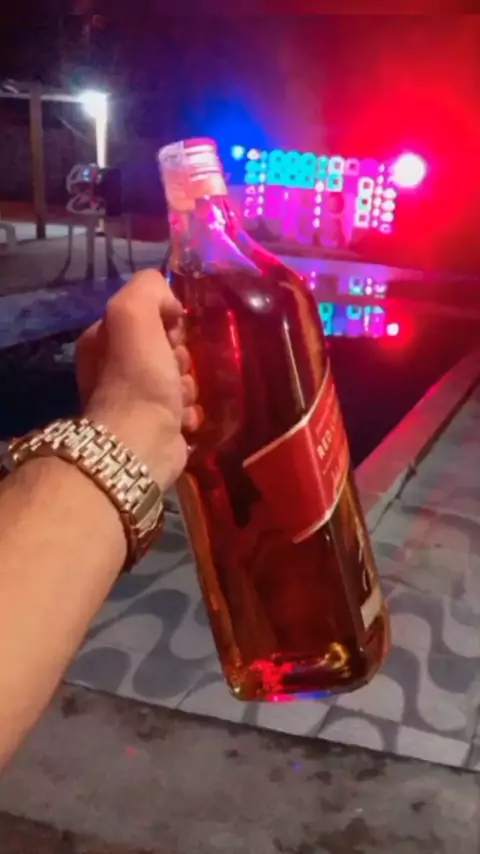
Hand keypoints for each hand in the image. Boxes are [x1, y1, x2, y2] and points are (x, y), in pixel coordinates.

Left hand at [75, 269, 198, 490]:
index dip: (167, 322)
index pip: (145, 317)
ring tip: (180, 398)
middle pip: (166, 349)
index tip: (174, 335)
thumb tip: (171, 306)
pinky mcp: (155, 428)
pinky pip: (184, 410)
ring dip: (188, 387)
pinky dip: (189, 413)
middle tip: (177, 369)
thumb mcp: (133, 313)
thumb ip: (148, 289)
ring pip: (179, 380)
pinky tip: (184, 418)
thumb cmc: (137, 377)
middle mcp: (113, 370)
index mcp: (102, 341)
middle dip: (181, 358)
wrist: (140, 442)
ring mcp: (134, 402)